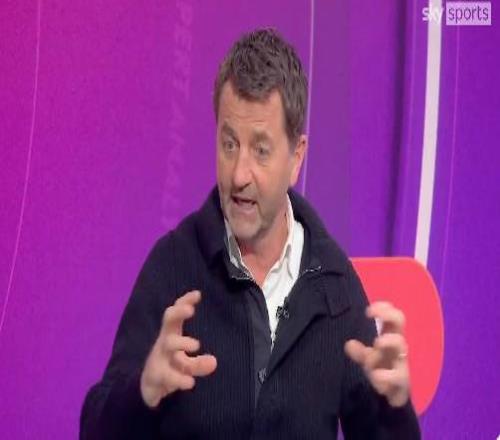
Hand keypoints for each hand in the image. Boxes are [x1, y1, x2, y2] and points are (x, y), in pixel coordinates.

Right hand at [140, 290, 216, 407]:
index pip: (176, 314)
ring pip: (168, 343)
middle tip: (190, 310)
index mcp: (172, 334)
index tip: (197, 294)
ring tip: (196, 345)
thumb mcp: (187, 365)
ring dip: (182, 342)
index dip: (184, 302)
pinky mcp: (155, 375)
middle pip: (168, 321)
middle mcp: (164, 342)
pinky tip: (190, 382)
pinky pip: (166, 374)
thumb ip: (200, 363)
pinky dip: (178, 378)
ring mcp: (158, 357)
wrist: (147, 390)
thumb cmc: (170, 368)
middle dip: (178, 313)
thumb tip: (214, 362)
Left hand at [344, 301, 409, 406]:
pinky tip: (377, 376)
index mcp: (390, 338)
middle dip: (389, 316)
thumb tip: (349, 344)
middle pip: (400, 325)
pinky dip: (386, 375)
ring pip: (401, 347)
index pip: (393, 317)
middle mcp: (397, 348)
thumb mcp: (368, 360)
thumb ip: (359, 352)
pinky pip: (398, 377)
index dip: (384, 309)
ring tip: (376, 343)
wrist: (394, 398)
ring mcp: (401, 364)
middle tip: (371, 315)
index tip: (368, 310)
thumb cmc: (382, 371)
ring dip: (388, 341)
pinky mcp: (402, 382)